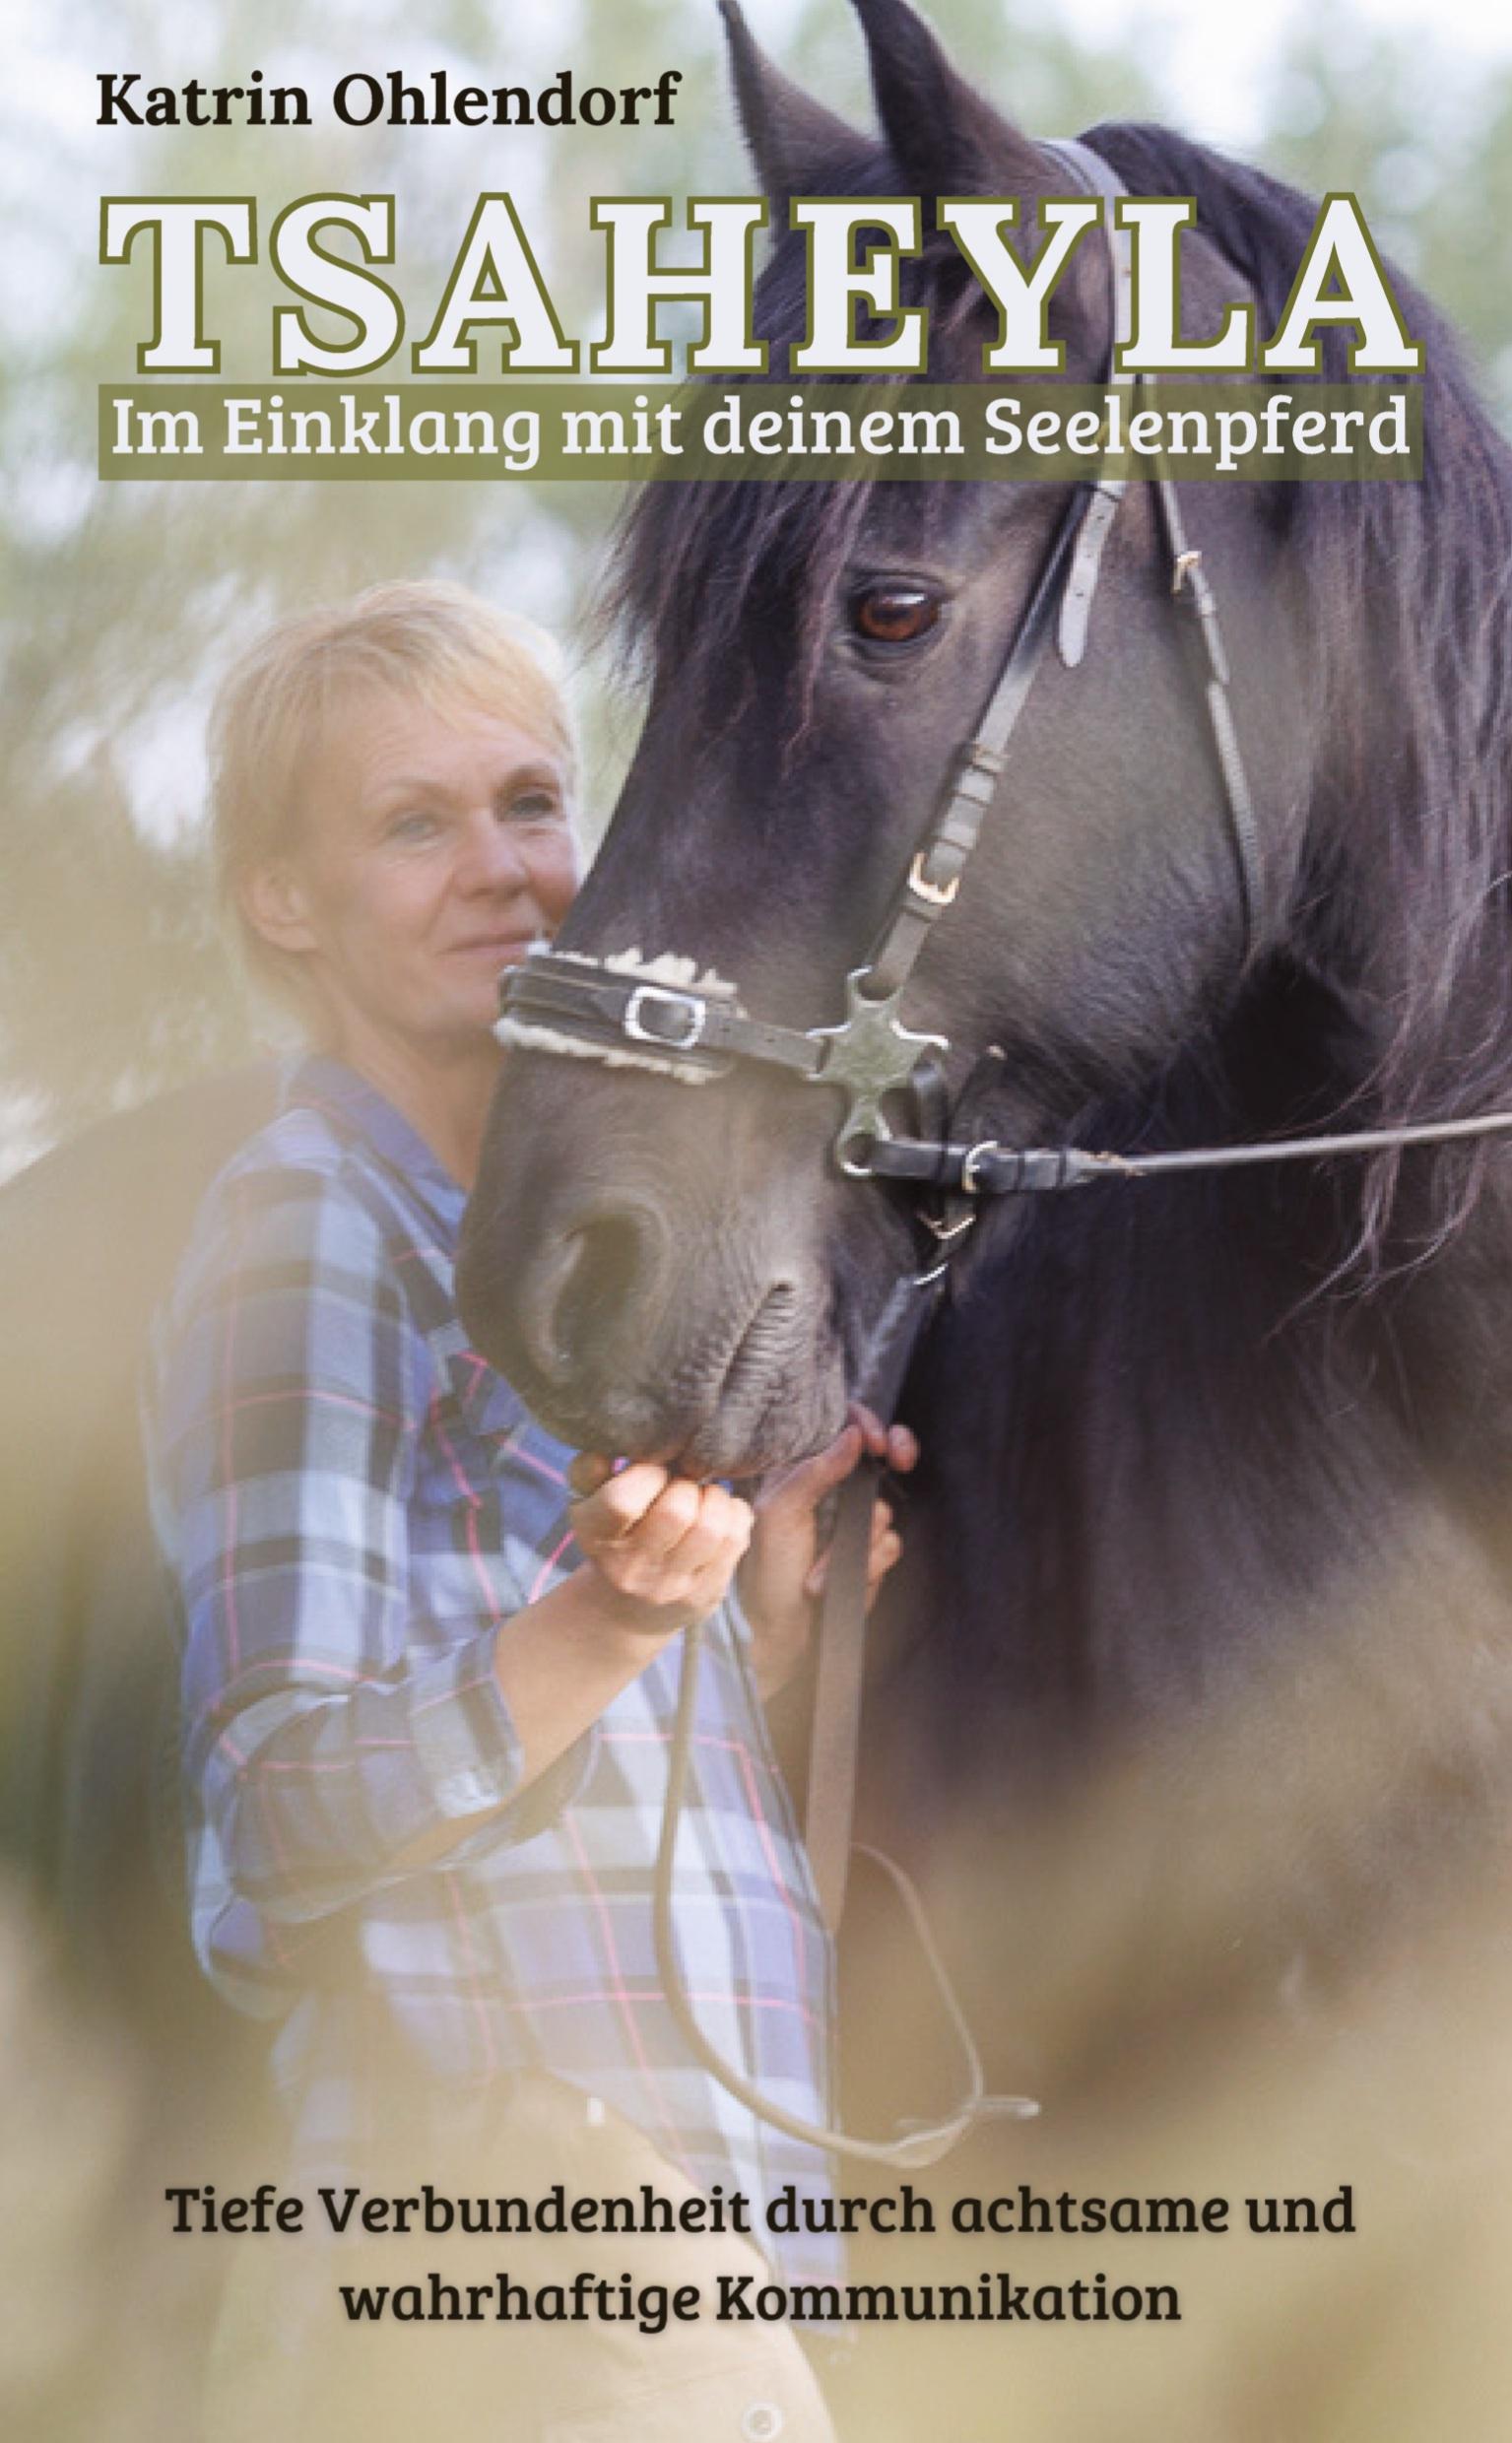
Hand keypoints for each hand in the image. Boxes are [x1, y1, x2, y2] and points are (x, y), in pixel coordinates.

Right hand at [568, 1455, 753, 1635]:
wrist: (627, 1607)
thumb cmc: (613, 1534)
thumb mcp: (587, 1503)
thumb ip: (589, 1469)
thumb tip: (609, 1449)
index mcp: (595, 1536)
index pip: (622, 1501)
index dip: (647, 1474)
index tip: (655, 1471)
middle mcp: (629, 1569)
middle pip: (676, 1511)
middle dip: (687, 1485)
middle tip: (685, 1483)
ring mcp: (669, 1587)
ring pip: (712, 1528)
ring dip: (716, 1499)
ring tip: (705, 1497)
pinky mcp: (705, 1594)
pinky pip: (735, 1541)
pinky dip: (735, 1515)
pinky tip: (721, 1514)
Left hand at [738, 1405, 917, 1699]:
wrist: (787, 1634)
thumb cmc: (768, 1572)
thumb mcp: (779, 1514)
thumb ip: (812, 1471)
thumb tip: (851, 1434)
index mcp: (798, 1471)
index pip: (838, 1426)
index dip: (863, 1421)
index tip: (874, 1439)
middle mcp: (830, 1490)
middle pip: (879, 1451)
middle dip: (897, 1448)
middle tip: (900, 1458)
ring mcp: (853, 1522)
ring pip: (885, 1506)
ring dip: (860, 1539)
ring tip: (827, 1565)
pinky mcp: (872, 1554)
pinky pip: (891, 1544)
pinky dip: (868, 1564)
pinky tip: (840, 1580)